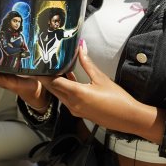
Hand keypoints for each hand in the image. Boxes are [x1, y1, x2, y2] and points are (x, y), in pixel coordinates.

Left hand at [37, 40, 163, 142]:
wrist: (129, 118)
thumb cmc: (117, 98)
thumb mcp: (101, 78)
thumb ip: (87, 63)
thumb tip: (80, 47)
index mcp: (76, 94)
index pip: (53, 82)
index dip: (44, 74)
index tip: (37, 66)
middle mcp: (72, 103)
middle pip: (54, 89)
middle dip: (46, 78)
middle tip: (41, 66)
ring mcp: (75, 110)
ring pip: (60, 95)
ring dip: (55, 84)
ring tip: (52, 70)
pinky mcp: (80, 113)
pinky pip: (67, 100)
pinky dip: (65, 90)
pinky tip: (68, 79)